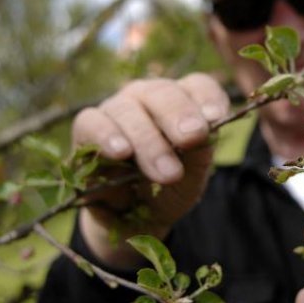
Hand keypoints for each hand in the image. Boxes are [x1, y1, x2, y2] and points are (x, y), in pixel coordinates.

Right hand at [72, 73, 228, 267]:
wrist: (133, 216)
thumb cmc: (168, 186)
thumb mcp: (193, 174)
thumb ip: (200, 150)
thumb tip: (203, 129)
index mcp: (181, 101)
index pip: (197, 86)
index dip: (207, 99)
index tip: (216, 119)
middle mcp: (148, 98)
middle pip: (162, 92)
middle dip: (179, 116)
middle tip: (192, 137)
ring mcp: (117, 109)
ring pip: (128, 110)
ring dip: (148, 140)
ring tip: (166, 171)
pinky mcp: (87, 128)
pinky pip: (91, 121)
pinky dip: (106, 135)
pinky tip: (121, 151)